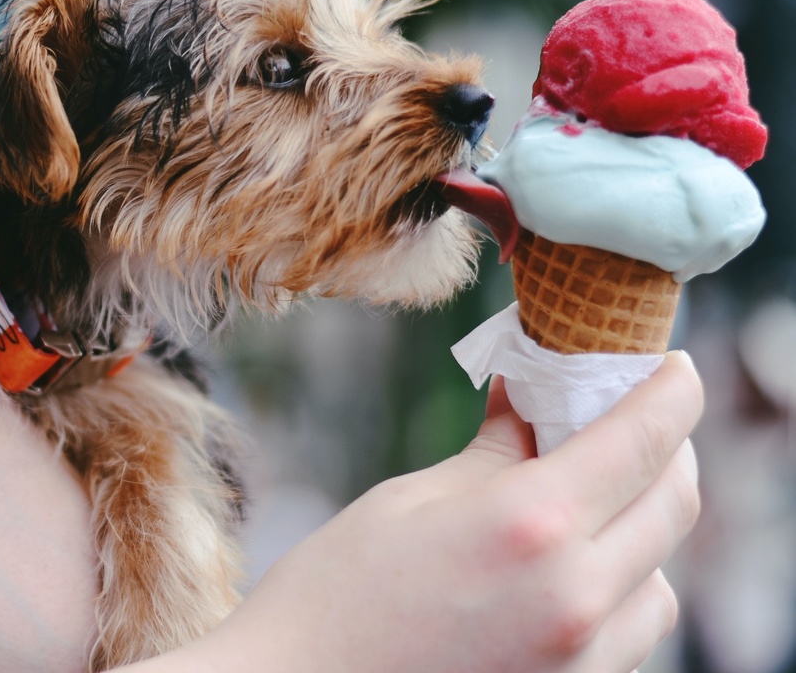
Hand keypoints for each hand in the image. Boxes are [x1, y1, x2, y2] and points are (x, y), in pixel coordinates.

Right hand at [122, 353, 701, 672]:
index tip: (672, 365)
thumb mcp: (409, 500)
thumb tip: (531, 398)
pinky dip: (619, 589)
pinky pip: (629, 632)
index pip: (642, 441)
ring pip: (661, 579)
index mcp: (529, 527)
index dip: (670, 391)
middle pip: (673, 505)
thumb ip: (494, 452)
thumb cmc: (334, 594)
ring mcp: (579, 659)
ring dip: (642, 528)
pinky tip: (566, 568)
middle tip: (630, 420)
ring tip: (590, 501)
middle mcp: (574, 597)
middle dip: (665, 450)